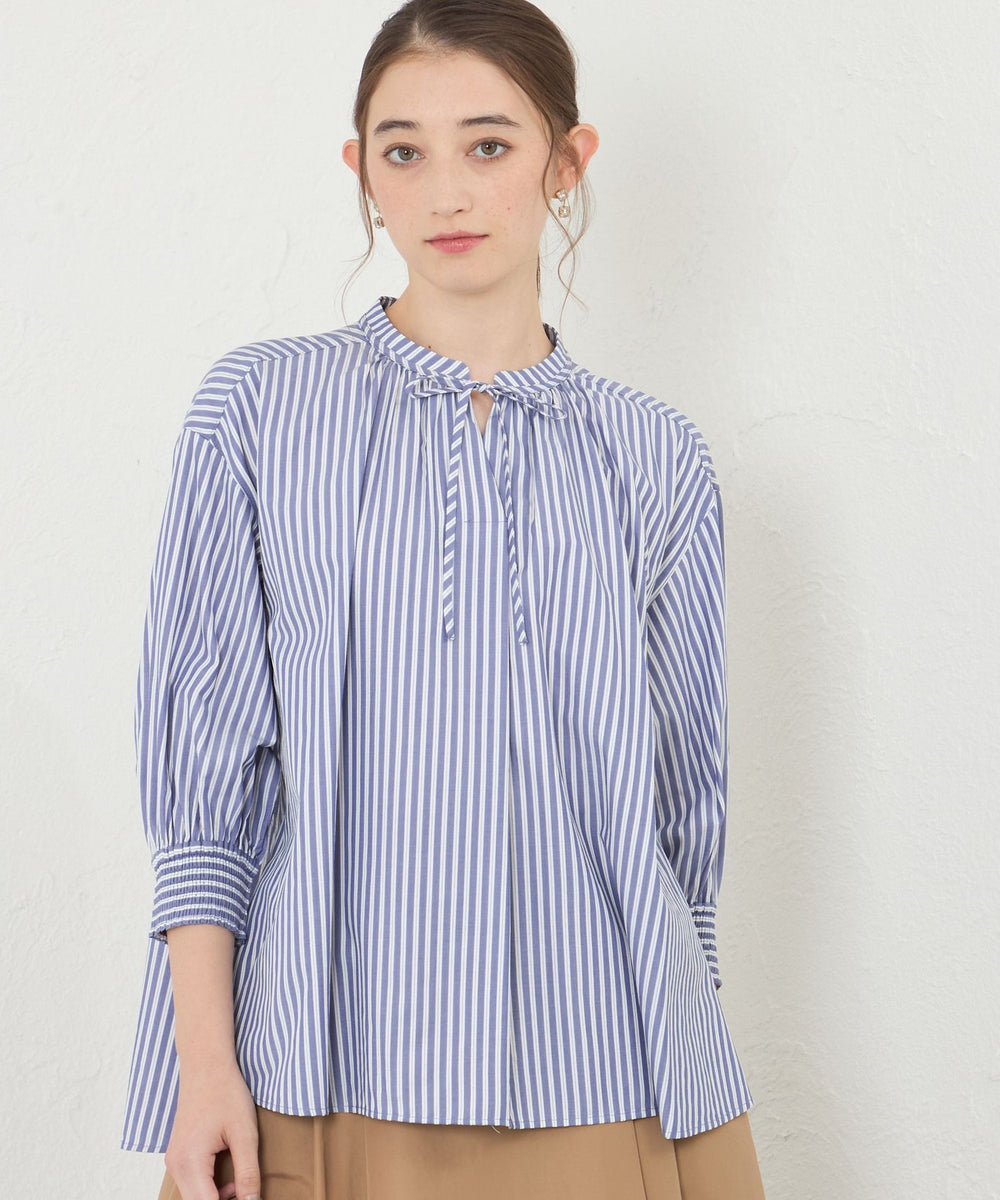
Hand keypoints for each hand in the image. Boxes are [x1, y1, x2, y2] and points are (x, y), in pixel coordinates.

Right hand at [164, 1061, 260, 1199]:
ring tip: (240, 1181)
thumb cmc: (226, 1093)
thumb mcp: (245, 1134)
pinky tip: (229, 1174)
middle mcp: (176, 1166)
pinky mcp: (178, 1156)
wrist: (206, 1065)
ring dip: (216, 1197)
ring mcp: (174, 1161)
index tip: (248, 1199)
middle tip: (246, 1192)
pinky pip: (193, 1184)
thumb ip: (248, 1174)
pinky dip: (210, 1187)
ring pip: (195, 1196)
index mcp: (190, 1163)